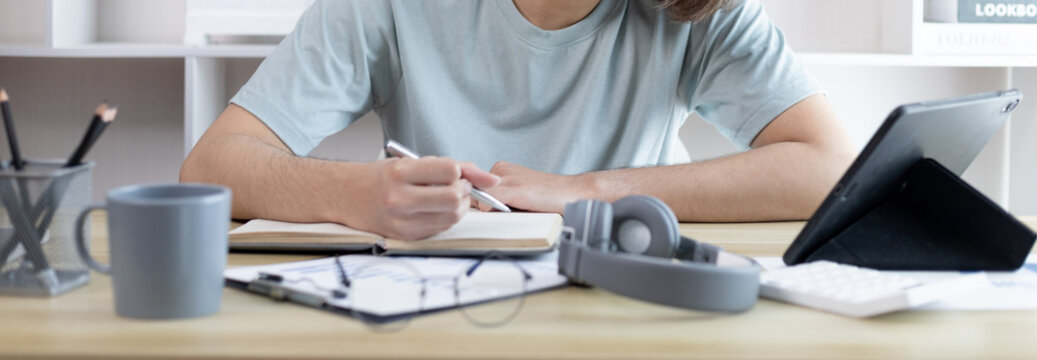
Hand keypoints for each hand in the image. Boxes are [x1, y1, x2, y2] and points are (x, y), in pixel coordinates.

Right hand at [351, 157, 499, 239]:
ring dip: (458, 207)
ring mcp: (401, 220)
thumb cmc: (380, 177)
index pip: (449, 170)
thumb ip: (451, 166)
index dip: (460, 173)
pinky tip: (432, 210)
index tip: (456, 174)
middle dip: (464, 192)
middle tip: (456, 188)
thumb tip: (492, 180)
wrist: (346, 196)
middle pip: (454, 197)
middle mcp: (399, 197)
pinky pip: (441, 229)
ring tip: (445, 199)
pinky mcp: (405, 236)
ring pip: (452, 217)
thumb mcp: (411, 162)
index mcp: (400, 172)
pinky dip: (445, 219)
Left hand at [479, 161, 596, 213]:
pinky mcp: (513, 190)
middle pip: (474, 195)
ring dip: (489, 210)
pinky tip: (509, 212)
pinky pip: (486, 202)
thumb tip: (477, 210)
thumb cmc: (548, 197)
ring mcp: (506, 178)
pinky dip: (491, 211)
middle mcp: (500, 169)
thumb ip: (498, 199)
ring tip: (513, 211)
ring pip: (479, 199)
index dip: (478, 203)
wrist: (573, 193)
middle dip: (484, 206)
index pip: (474, 189)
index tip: (487, 210)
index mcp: (501, 169)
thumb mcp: (518, 194)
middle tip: (504, 211)